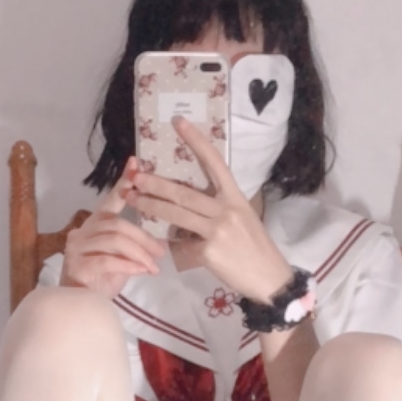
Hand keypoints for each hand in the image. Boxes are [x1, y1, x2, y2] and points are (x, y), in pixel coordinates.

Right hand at [60, 157, 165, 296]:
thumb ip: (134, 245)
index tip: (136, 164)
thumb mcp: (123, 258)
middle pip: (117, 224)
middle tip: (160, 254)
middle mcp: (82, 231)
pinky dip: (128, 265)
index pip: (110, 201)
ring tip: (152, 268)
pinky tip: (140, 272)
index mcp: (94, 225)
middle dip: (143, 238)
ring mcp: (77, 247)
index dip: (123, 182)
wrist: (82, 306)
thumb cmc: (102, 280)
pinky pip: (107, 259)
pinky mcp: (77, 264)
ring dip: (139, 254)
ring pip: (114, 240)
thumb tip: (161, 243)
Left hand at [130, 119, 291, 301]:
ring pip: (176, 214)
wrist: (268, 278)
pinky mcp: (208, 251)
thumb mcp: (241, 218)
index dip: (196, 141)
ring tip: (133, 199)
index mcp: (235, 196)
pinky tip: (161, 245)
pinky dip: (171, 243)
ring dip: (151, 206)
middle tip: (135, 176)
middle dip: (156, 183)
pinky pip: (182, 243)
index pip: (214, 162)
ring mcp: (217, 230)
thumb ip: (217, 207)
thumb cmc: (253, 246)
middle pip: (184, 192)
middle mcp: (226, 209)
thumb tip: (186, 202)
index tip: (178, 122)